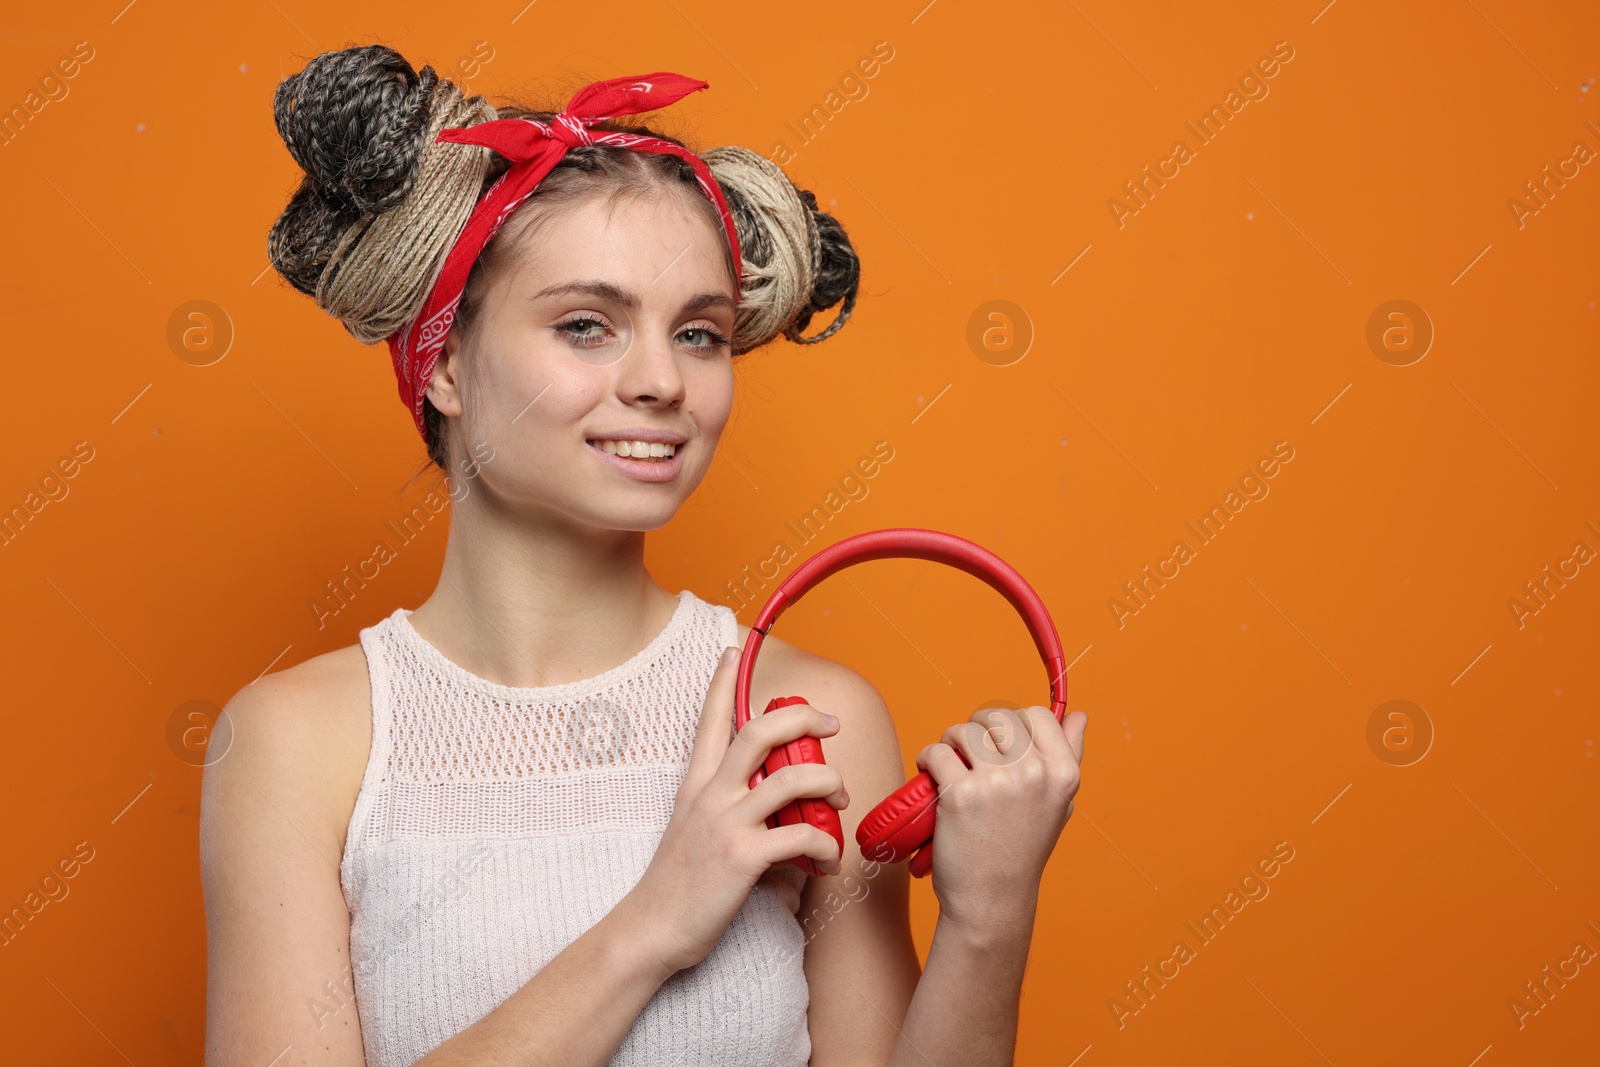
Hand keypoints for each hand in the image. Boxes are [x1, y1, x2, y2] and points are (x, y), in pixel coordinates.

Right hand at [626, 645, 848, 974]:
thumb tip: (772, 813)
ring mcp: (726, 824)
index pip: (709, 721)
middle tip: (831, 723)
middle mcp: (710, 796)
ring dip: (828, 782)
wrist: (650, 930)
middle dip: (804, 719)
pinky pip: (801, 835)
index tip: (731, 649)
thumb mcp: (692, 831)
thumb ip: (728, 811)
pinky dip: (827, 844)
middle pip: (760, 732)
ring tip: (839, 799)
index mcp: (697, 785)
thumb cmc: (676, 886)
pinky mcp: (742, 858)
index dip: (721, 682)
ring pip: (792, 778)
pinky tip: (828, 859)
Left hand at [915, 707, 1087, 935]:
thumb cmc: (1022, 849)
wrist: (992, 899)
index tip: (1001, 744)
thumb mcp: (1059, 803)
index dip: (1014, 724)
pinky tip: (931, 774)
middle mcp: (1034, 774)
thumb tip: (1080, 715)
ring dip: (951, 743)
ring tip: (951, 765)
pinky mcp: (961, 795)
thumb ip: (1071, 755)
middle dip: (978, 730)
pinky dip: (928, 759)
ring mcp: (998, 783)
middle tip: (969, 755)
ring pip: (964, 730)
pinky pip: (937, 752)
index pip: (1038, 714)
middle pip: (997, 718)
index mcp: (1063, 773)